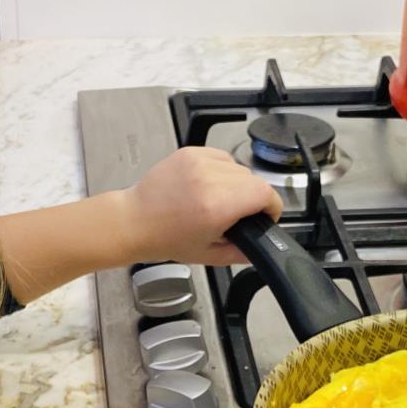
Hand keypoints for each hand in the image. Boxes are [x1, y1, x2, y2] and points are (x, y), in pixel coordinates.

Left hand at [121, 146, 282, 265]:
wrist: (134, 221)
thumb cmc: (165, 238)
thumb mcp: (209, 255)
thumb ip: (242, 252)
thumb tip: (262, 247)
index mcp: (217, 206)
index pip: (265, 193)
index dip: (272, 208)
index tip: (265, 217)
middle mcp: (209, 179)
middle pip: (255, 180)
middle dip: (253, 198)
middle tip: (238, 215)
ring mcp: (198, 162)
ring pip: (240, 167)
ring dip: (238, 184)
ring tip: (220, 200)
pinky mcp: (190, 153)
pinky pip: (222, 157)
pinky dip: (223, 171)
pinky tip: (209, 186)